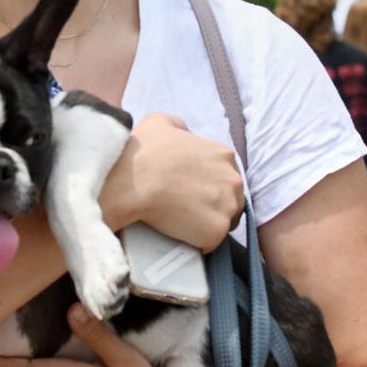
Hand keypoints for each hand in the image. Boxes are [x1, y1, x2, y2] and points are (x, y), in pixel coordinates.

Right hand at [101, 113, 243, 250]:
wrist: (132, 182)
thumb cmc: (144, 152)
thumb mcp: (161, 122)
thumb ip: (179, 125)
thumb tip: (183, 132)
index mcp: (224, 155)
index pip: (226, 176)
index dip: (209, 185)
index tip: (191, 191)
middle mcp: (233, 180)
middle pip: (231, 200)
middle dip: (213, 206)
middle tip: (186, 209)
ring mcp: (227, 207)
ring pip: (223, 223)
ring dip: (206, 225)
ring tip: (182, 225)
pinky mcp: (216, 231)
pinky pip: (211, 243)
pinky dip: (198, 243)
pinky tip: (180, 237)